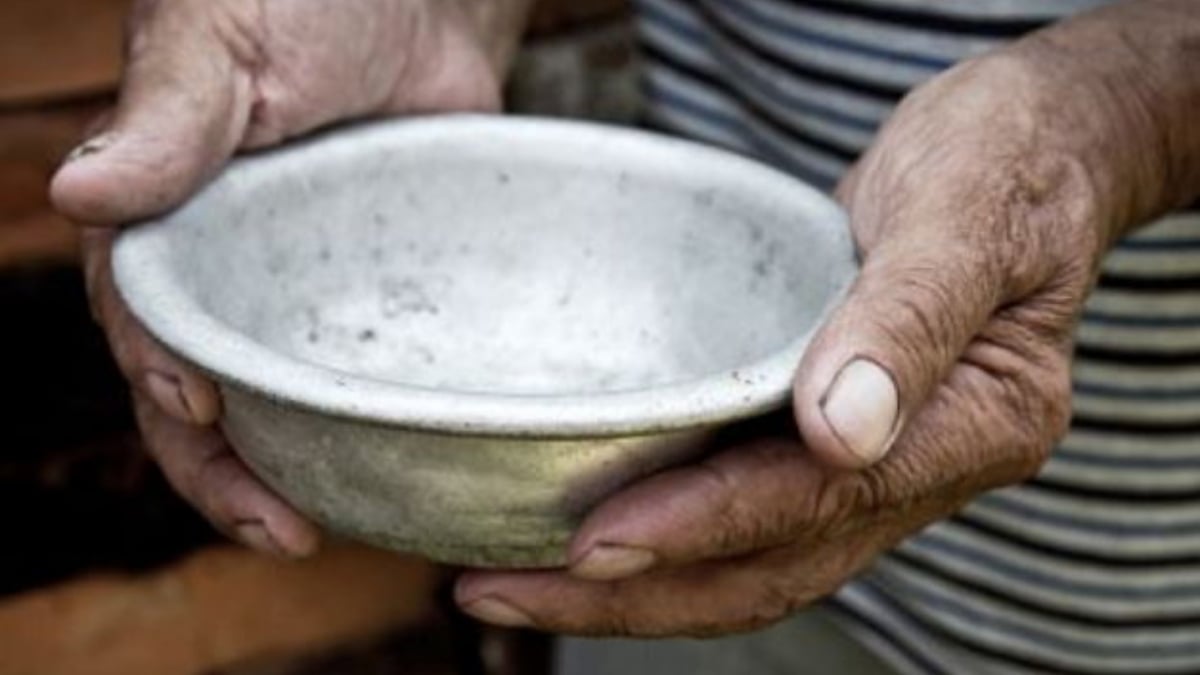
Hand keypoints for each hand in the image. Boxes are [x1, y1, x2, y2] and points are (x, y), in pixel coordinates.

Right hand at [52, 0, 530, 556]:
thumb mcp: (222, 38)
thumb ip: (166, 118)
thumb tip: (82, 194)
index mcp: (166, 218)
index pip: (145, 320)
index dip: (164, 376)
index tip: (204, 410)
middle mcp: (230, 267)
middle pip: (209, 391)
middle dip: (230, 470)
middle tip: (283, 528)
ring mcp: (307, 289)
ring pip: (284, 401)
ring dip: (296, 470)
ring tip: (325, 528)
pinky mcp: (377, 293)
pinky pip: (364, 371)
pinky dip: (367, 424)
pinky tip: (400, 468)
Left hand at [453, 53, 1106, 634]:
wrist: (1024, 150)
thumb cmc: (1005, 158)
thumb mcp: (966, 209)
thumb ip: (908, 317)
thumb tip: (840, 432)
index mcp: (980, 422)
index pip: (822, 499)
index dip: (704, 524)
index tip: (593, 544)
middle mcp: (926, 467)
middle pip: (769, 567)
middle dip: (636, 593)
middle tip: (502, 594)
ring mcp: (878, 463)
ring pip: (749, 559)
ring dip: (635, 585)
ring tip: (511, 582)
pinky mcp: (829, 440)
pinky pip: (743, 510)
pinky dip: (664, 529)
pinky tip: (581, 523)